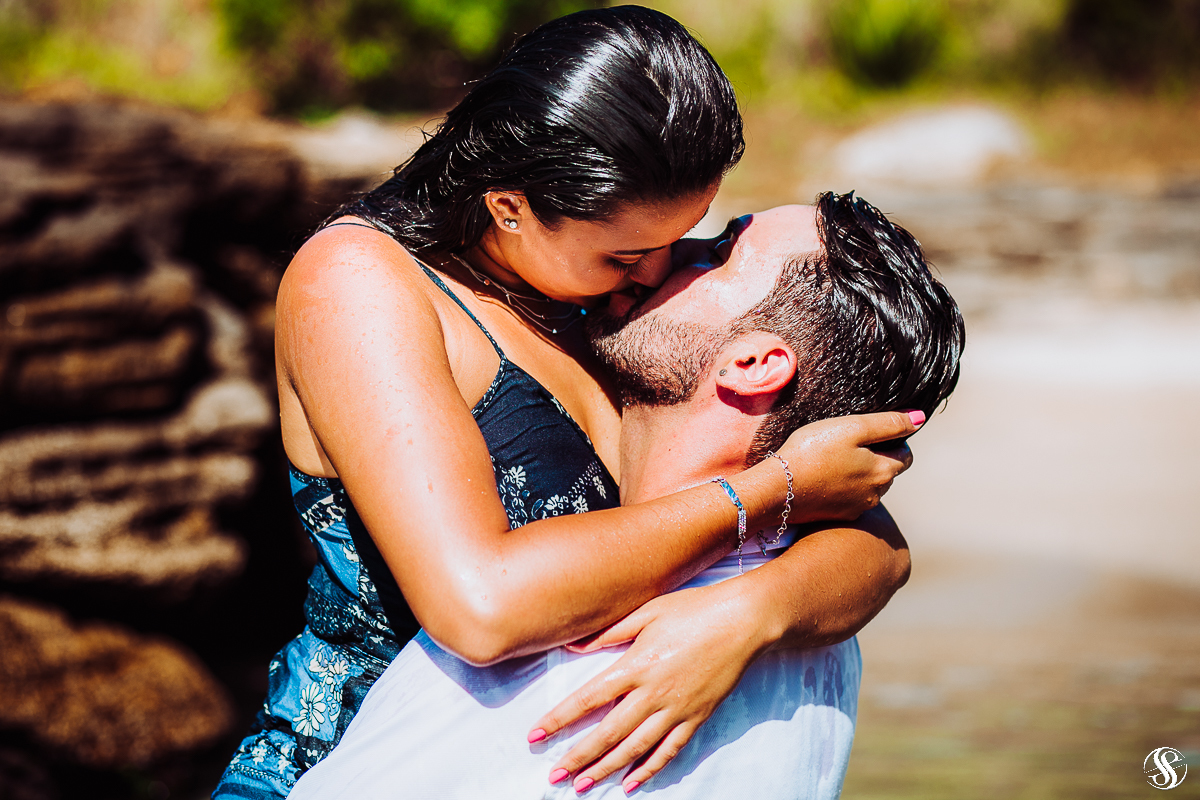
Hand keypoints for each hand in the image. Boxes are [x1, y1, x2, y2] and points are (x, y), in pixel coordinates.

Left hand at [529, 583, 762, 793]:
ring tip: (582, 786)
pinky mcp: (697, 717)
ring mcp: (677, 709)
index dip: (559, 719)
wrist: (743, 621)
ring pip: (635, 748)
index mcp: (635, 665)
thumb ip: (608, 632)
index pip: (588, 699)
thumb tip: (572, 644)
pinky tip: (630, 784)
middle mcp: (653, 693)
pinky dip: (649, 769)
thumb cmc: (694, 610)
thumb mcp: (647, 612)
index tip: (535, 735)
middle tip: (553, 775)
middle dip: (578, 756)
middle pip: (608, 733)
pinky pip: (669, 750)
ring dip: (606, 769)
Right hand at [775, 410, 920, 522]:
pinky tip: (823, 477)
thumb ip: (888, 423)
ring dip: (859, 474)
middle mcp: (876, 494)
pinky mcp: (838, 515)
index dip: (891, 439)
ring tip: (832, 460)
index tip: (866, 431)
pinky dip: (843, 487)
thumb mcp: (852, 427)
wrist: (777, 488)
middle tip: (846, 443)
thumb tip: (920, 418)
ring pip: (869, 485)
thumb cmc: (813, 451)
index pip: (906, 454)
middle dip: (876, 457)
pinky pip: (850, 498)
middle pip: (888, 471)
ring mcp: (857, 508)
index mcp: (884, 471)